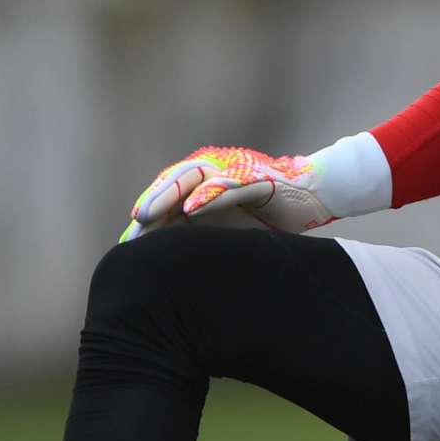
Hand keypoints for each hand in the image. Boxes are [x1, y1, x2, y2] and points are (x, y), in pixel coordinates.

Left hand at [120, 146, 335, 243]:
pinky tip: (191, 208)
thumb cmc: (269, 216)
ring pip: (191, 180)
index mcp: (203, 189)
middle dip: (149, 206)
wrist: (313, 198)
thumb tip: (171, 268)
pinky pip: (227, 185)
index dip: (147, 222)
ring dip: (167, 196)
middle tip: (129, 227)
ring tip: (146, 214)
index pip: (167, 202)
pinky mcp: (254, 178)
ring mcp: (232, 172)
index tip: (126, 245)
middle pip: (171, 186)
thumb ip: (202, 240)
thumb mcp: (228, 233)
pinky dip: (208, 195)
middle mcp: (213, 174)